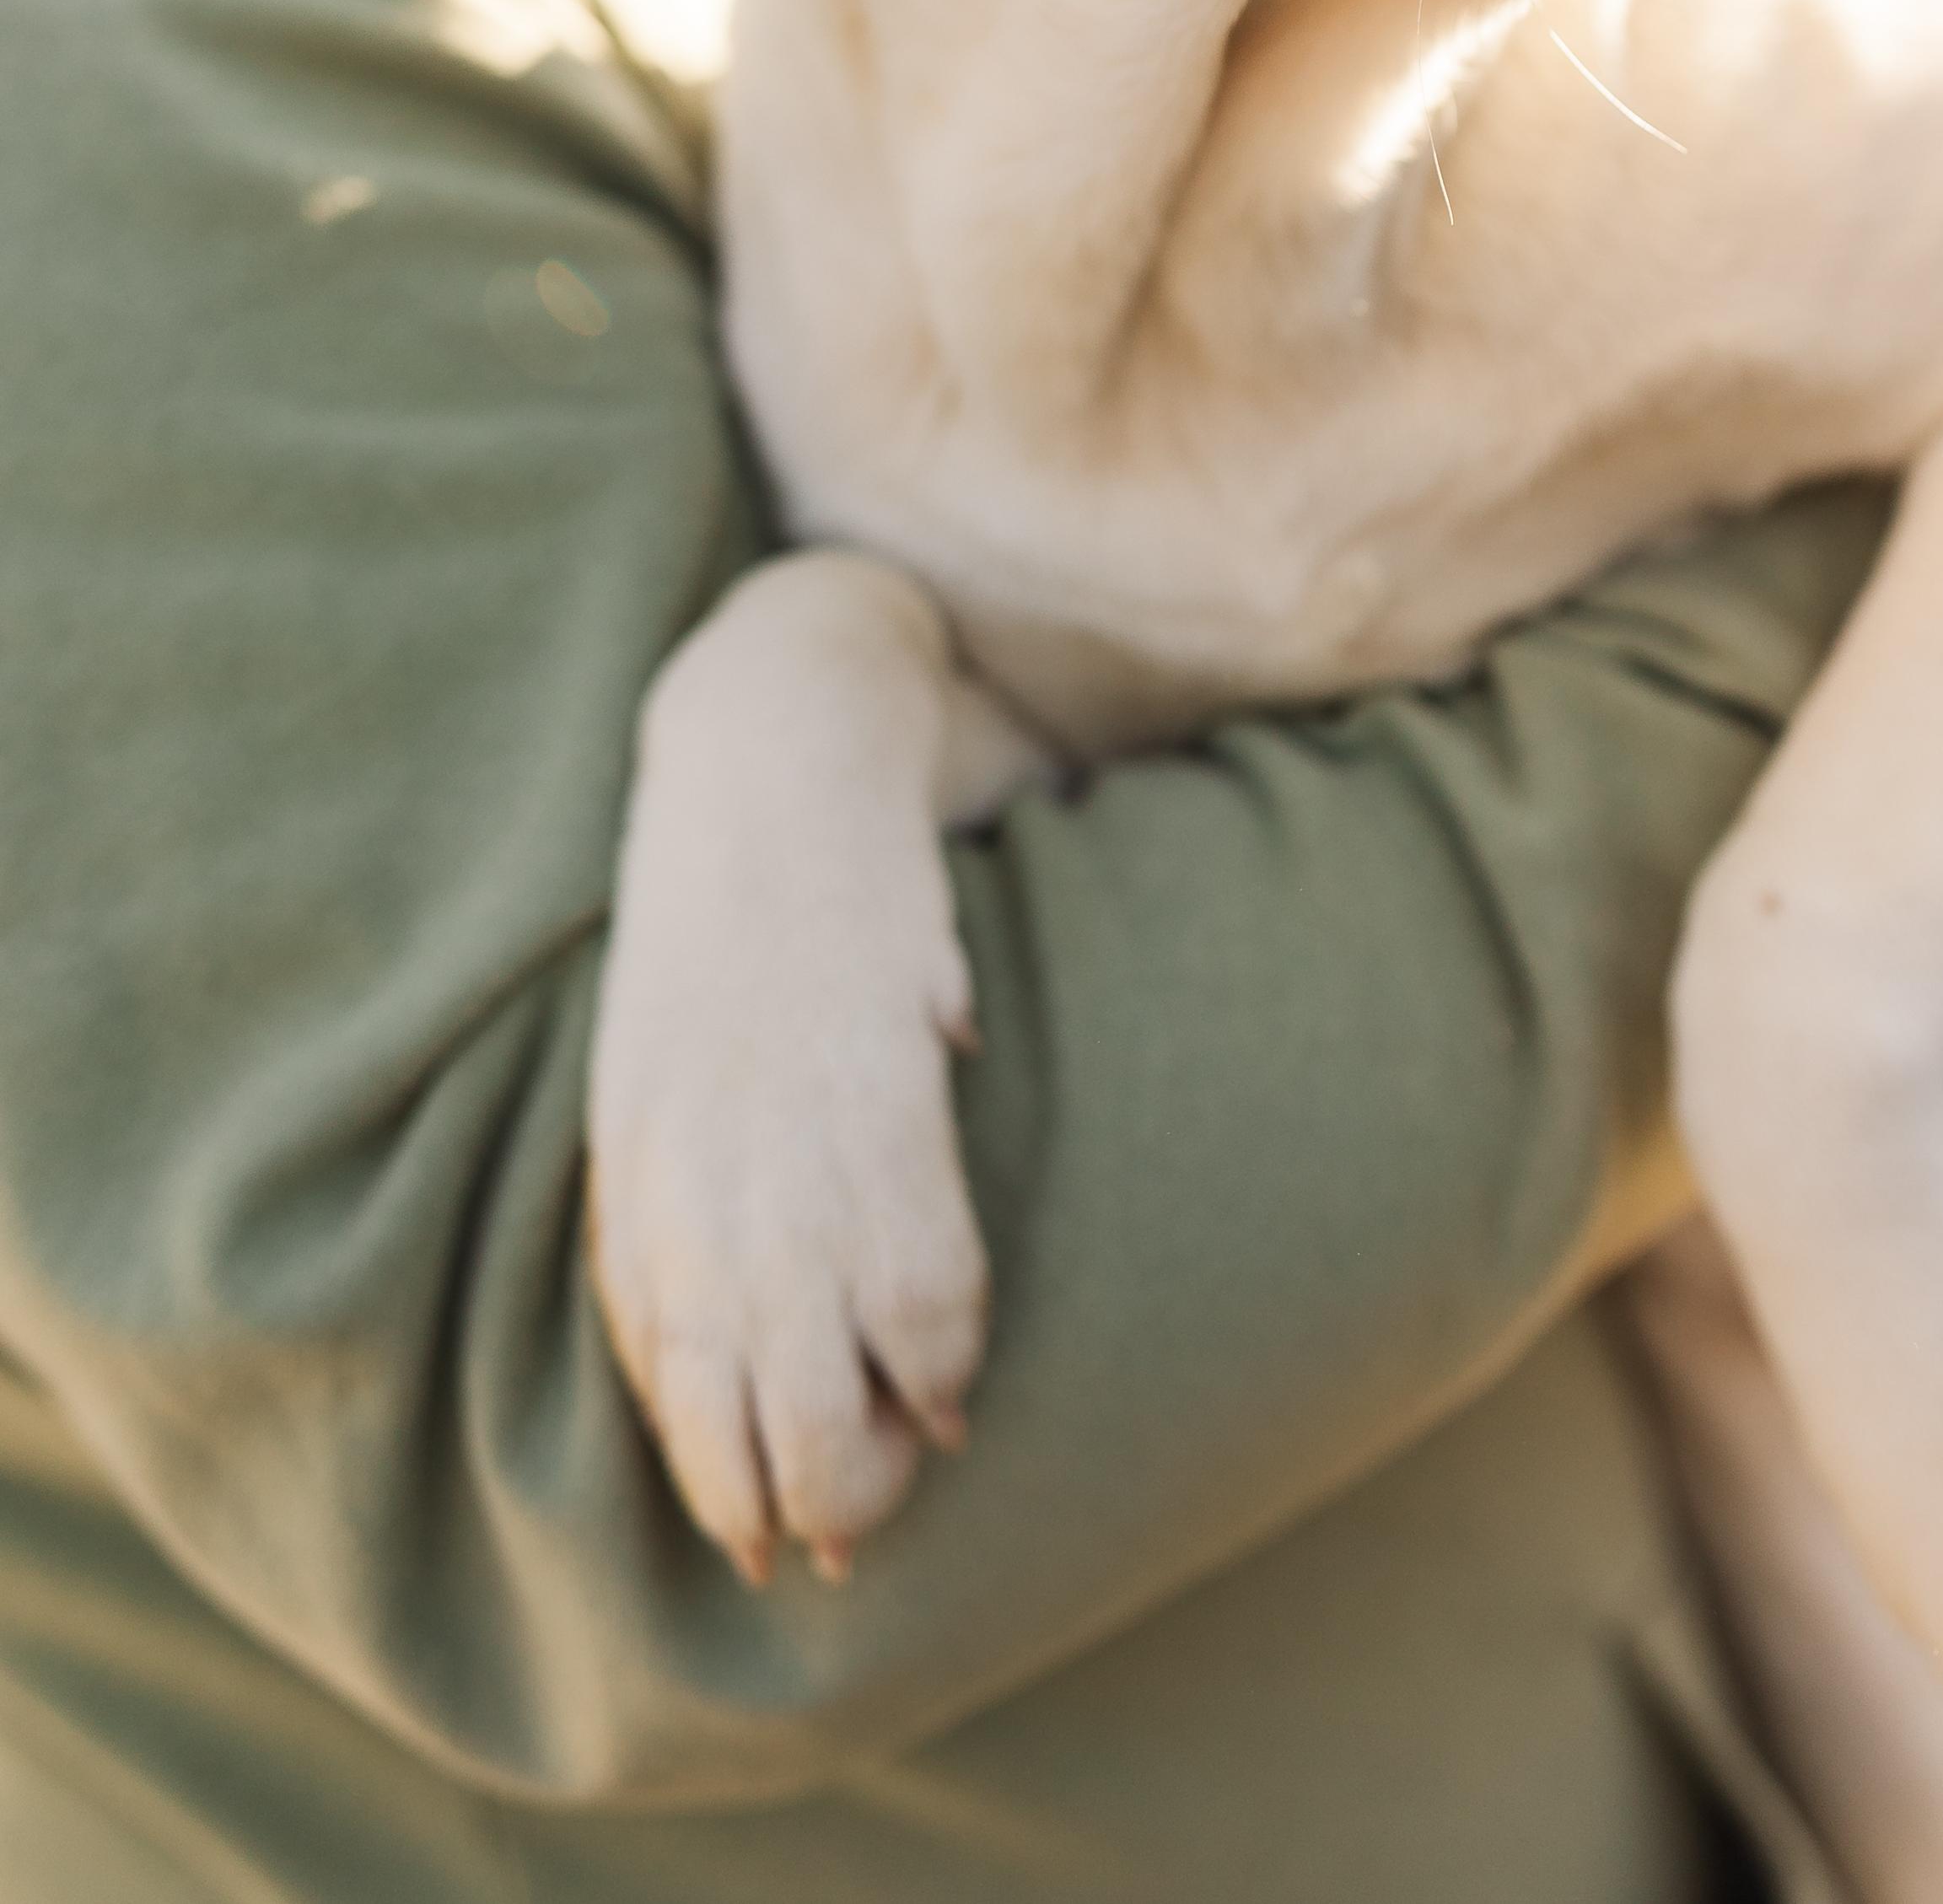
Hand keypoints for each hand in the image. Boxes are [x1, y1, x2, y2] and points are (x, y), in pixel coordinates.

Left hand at [585, 553, 990, 1580]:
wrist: (771, 752)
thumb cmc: (727, 912)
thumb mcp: (664, 1058)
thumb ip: (687, 1177)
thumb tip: (736, 1302)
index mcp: (641, 1170)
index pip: (662, 1370)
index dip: (714, 1469)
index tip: (757, 1535)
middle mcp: (699, 1184)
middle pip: (736, 1406)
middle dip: (791, 1496)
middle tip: (840, 1534)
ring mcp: (786, 1148)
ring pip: (822, 1377)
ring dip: (865, 1462)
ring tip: (906, 1476)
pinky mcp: (878, 1093)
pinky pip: (916, 1282)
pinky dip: (938, 1358)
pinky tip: (956, 1384)